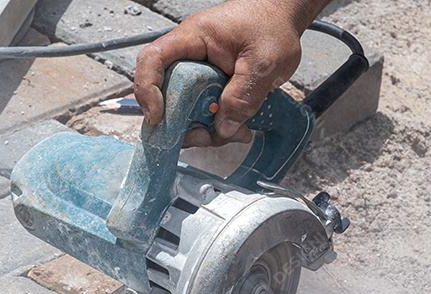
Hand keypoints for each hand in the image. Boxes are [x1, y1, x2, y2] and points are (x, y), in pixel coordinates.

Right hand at [134, 0, 310, 145]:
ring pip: (185, 111)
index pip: (153, 60)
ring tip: (234, 131)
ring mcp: (198, 75)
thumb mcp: (264, 62)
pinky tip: (238, 128)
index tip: (157, 117)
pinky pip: (203, 113)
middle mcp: (189, 58)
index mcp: (193, 39)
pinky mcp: (209, 89)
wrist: (283, 20)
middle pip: (167, 95)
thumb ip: (244, 95)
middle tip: (206, 136)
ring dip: (204, 129)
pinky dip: (217, 127)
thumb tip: (223, 128)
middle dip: (182, 123)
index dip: (147, 90)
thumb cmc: (271, 25)